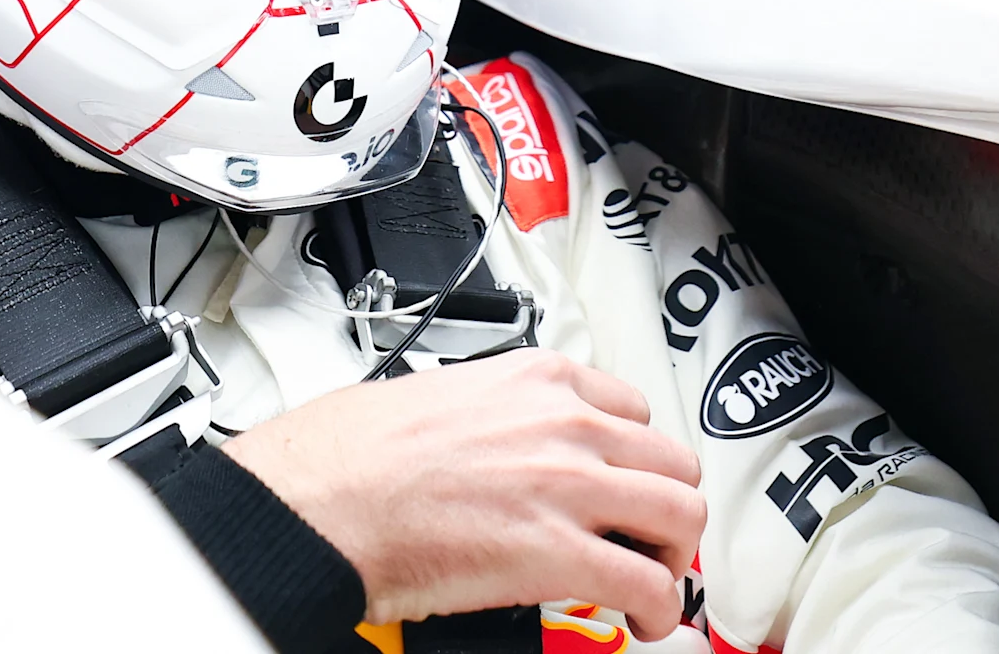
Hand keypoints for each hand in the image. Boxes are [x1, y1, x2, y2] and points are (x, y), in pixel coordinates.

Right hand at [222, 348, 706, 639]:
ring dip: (672, 553)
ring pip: (681, 514)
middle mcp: (565, 423)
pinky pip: (647, 582)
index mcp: (535, 378)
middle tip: (644, 536)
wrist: (317, 501)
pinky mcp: (560, 553)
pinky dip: (657, 608)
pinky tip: (639, 621)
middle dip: (662, 505)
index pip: (631, 410)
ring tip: (648, 579)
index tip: (624, 483)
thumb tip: (493, 441)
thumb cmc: (347, 455)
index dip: (632, 457)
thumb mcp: (437, 394)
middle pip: (670, 460)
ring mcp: (569, 485)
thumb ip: (490, 412)